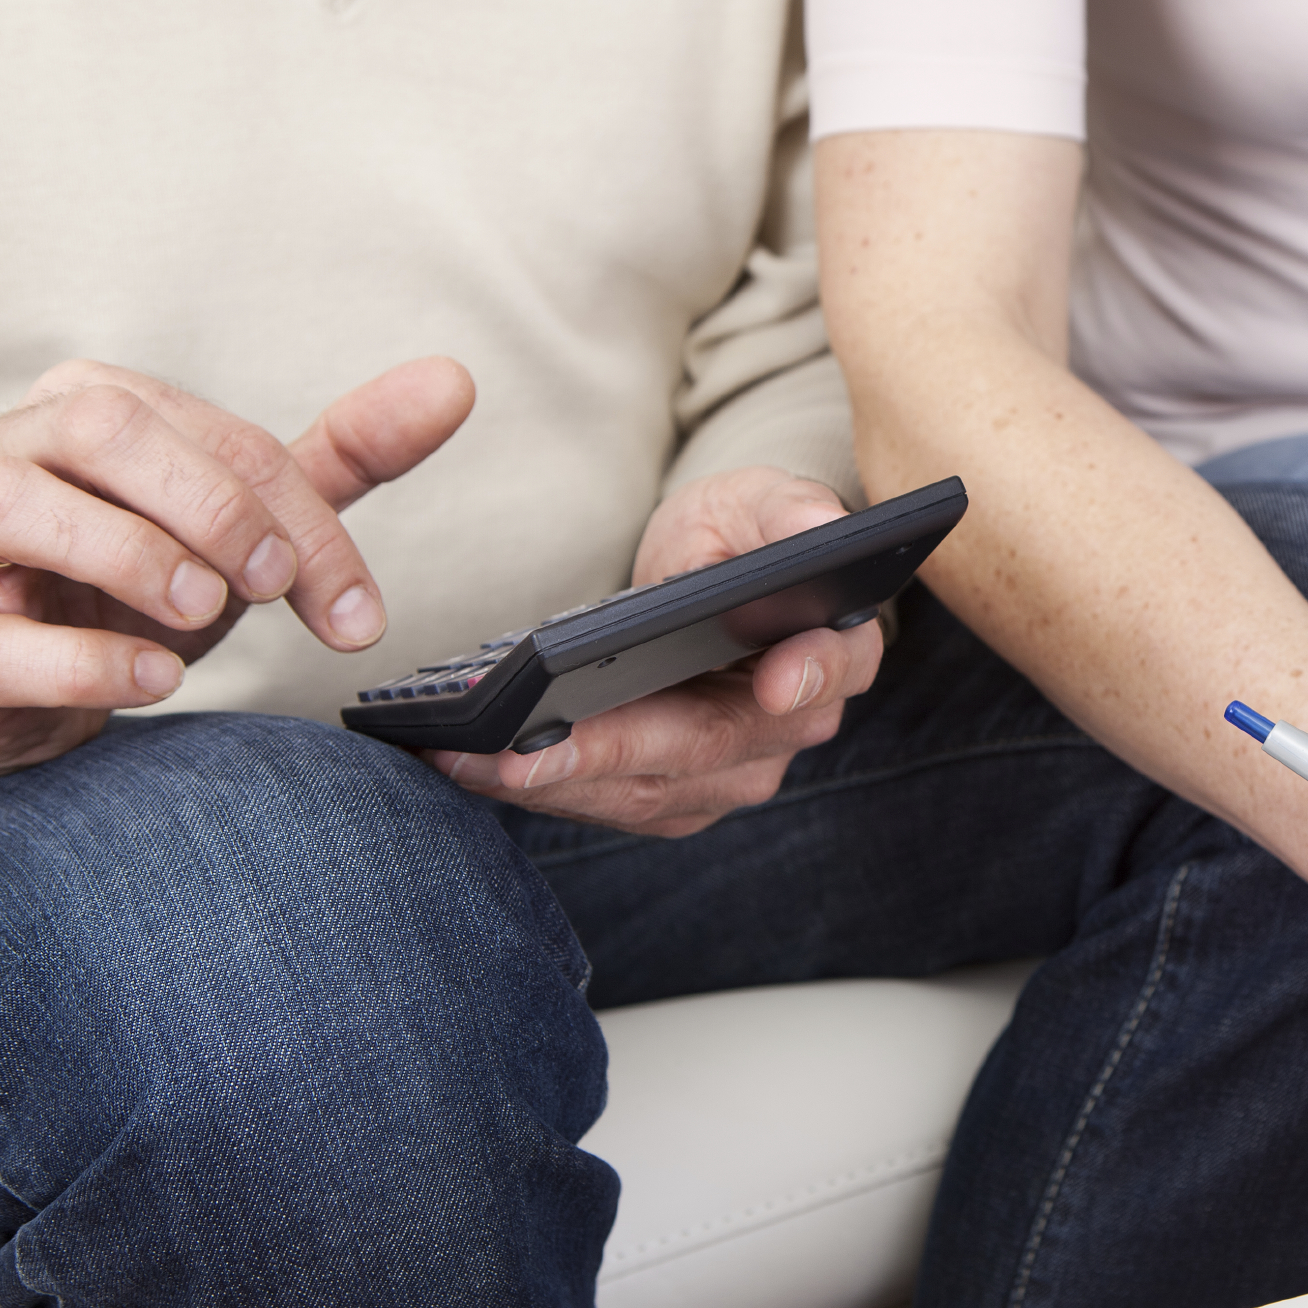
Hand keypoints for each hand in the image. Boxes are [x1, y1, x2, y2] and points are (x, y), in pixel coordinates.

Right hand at [0, 357, 474, 817]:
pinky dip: (84, 656)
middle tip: (272, 584)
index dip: (304, 522)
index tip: (357, 607)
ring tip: (204, 615)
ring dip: (136, 559)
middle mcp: (14, 448)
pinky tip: (153, 677)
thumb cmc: (131, 582)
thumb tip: (452, 382)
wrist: (14, 685)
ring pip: (23, 507)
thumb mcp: (244, 520)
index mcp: (96, 405)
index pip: (219, 439)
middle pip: (112, 430)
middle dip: (214, 507)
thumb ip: (343, 458)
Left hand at [428, 467, 882, 837]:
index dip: (805, 679)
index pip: (829, 670)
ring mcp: (737, 772)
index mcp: (835, 648)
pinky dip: (547, 792)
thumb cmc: (738, 535)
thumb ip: (789, 510)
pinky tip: (480, 768)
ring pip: (649, 793)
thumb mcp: (760, 501)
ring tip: (471, 759)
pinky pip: (614, 807)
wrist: (711, 579)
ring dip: (556, 783)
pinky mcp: (680, 797)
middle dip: (610, 752)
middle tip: (523, 751)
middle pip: (708, 750)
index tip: (769, 683)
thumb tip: (818, 522)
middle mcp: (794, 726)